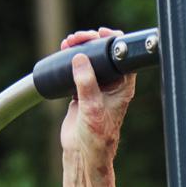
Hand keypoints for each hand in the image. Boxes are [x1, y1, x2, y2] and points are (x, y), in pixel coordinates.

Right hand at [60, 27, 135, 170]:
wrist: (83, 153)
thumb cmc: (97, 136)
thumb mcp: (92, 107)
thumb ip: (86, 82)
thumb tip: (79, 58)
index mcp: (123, 86)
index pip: (122, 56)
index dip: (112, 40)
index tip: (99, 33)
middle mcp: (112, 83)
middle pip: (103, 53)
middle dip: (90, 41)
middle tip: (75, 39)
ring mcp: (97, 86)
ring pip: (89, 59)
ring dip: (79, 48)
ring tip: (66, 44)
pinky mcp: (82, 90)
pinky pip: (77, 69)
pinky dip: (70, 60)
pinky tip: (62, 54)